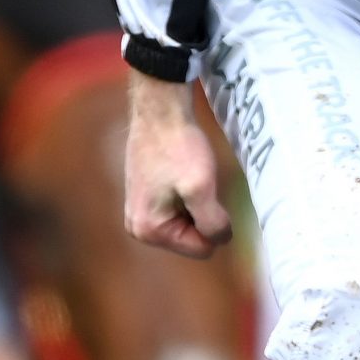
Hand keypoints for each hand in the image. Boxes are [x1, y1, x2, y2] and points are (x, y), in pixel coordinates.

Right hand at [124, 70, 230, 258]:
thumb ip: (212, 222)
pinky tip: (184, 170)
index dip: (215, 223)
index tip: (208, 193)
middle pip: (194, 237)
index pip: (202, 248)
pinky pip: (181, 206)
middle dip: (204, 213)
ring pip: (189, 221)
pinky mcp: (147, 197)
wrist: (160, 110)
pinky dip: (190, 191)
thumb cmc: (179, 146)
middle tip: (198, 182)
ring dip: (198, 201)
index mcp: (148, 231)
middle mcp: (139, 227)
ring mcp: (141, 211)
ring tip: (190, 174)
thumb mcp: (201, 187)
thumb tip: (221, 240)